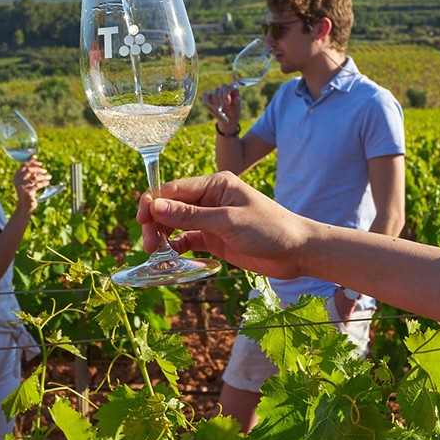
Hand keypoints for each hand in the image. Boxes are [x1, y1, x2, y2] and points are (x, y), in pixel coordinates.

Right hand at [12, 156, 50, 212]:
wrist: (25, 206)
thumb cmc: (27, 192)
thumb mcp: (27, 180)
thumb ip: (30, 171)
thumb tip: (35, 158)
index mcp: (16, 176)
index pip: (24, 165)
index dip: (33, 163)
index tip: (41, 163)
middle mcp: (17, 181)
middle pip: (30, 170)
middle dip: (39, 169)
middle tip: (46, 171)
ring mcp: (22, 187)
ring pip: (35, 177)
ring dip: (44, 176)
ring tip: (49, 177)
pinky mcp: (27, 192)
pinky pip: (37, 185)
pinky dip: (44, 183)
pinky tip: (47, 183)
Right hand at [137, 172, 308, 278]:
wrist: (298, 252)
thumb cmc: (269, 229)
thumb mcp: (228, 222)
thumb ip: (191, 215)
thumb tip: (155, 206)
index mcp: (215, 184)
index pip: (174, 189)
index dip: (153, 202)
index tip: (140, 220)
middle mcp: (210, 198)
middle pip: (170, 206)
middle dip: (155, 222)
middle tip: (149, 245)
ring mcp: (211, 218)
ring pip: (175, 223)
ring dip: (162, 235)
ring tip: (156, 252)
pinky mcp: (214, 238)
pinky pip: (187, 239)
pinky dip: (175, 246)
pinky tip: (170, 256)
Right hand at [202, 84, 239, 128]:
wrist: (229, 117)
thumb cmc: (235, 110)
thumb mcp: (238, 107)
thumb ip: (238, 102)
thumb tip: (236, 98)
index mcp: (232, 89)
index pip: (227, 87)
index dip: (226, 94)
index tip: (228, 103)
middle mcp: (223, 89)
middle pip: (218, 89)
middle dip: (219, 99)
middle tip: (222, 107)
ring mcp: (216, 92)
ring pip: (213, 94)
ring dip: (215, 103)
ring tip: (219, 109)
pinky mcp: (209, 97)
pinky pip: (205, 96)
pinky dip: (207, 101)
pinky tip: (211, 107)